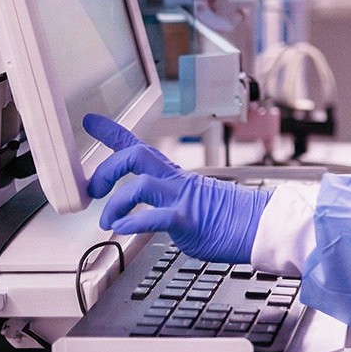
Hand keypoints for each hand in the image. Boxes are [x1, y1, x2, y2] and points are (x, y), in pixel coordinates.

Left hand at [83, 114, 273, 264]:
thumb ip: (167, 202)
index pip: (139, 147)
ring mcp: (182, 199)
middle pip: (136, 156)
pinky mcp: (188, 221)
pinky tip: (124, 229)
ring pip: (140, 184)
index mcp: (174, 176)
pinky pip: (156, 217)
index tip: (91, 122)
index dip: (112, 133)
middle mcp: (175, 182)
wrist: (259, 226)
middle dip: (107, 167)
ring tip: (109, 221)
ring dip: (116, 203)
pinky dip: (135, 222)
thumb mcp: (192, 202)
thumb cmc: (229, 219)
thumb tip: (149, 213)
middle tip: (95, 187)